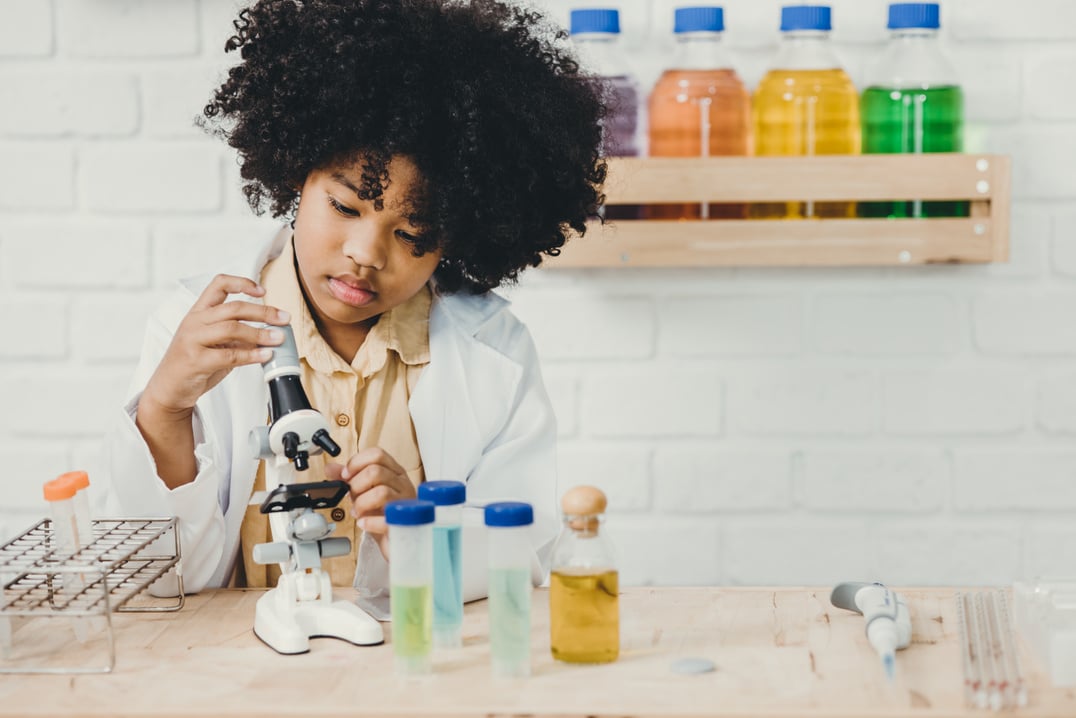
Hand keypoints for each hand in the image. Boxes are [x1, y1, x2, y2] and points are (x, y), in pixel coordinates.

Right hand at [141, 274, 289, 418]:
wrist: (169, 388)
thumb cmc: (195, 362)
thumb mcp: (214, 341)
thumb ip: (236, 332)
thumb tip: (271, 329)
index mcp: (199, 312)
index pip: (218, 284)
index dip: (242, 283)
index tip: (262, 290)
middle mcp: (194, 322)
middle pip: (233, 308)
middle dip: (263, 312)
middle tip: (284, 318)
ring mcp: (192, 340)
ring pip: (231, 329)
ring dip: (260, 333)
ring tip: (279, 337)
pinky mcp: (195, 360)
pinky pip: (229, 355)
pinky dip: (251, 355)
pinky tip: (265, 355)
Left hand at [324, 447, 416, 559]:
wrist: (397, 540)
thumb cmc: (383, 514)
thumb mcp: (366, 492)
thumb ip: (350, 479)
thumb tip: (331, 468)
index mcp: (395, 473)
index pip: (377, 455)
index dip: (356, 462)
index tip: (346, 475)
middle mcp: (403, 485)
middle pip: (376, 472)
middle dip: (356, 485)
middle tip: (353, 498)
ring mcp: (405, 504)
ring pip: (381, 492)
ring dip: (361, 503)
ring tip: (358, 512)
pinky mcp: (403, 524)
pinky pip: (385, 519)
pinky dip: (369, 522)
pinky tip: (364, 523)